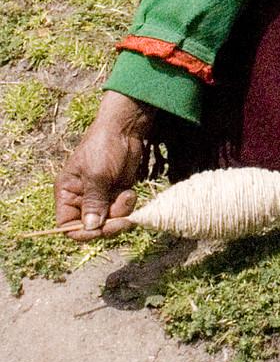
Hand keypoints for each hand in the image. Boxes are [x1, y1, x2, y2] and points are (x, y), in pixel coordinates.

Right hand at [53, 92, 153, 238]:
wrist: (126, 128)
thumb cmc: (104, 146)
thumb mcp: (97, 174)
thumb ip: (93, 202)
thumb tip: (91, 227)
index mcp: (66, 194)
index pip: (67, 226)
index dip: (82, 233)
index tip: (100, 229)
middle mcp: (81, 199)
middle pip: (90, 228)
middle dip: (108, 225)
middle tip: (123, 218)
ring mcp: (100, 197)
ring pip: (108, 222)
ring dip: (120, 214)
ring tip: (127, 196)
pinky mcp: (116, 194)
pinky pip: (120, 212)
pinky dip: (127, 207)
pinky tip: (130, 192)